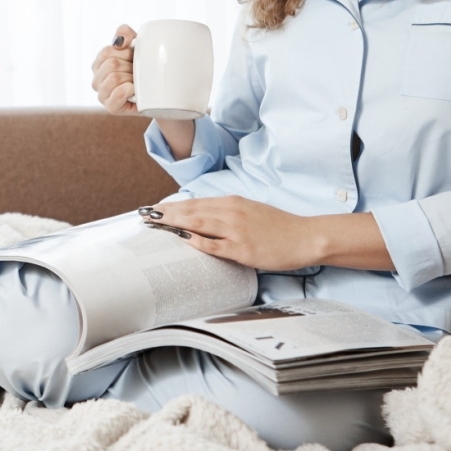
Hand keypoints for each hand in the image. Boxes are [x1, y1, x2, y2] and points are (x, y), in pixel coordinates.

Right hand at [91, 25, 140, 114]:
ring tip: (137, 83)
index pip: (107, 52)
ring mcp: (102, 95)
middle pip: (111, 64)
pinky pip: (118, 94)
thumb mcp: (135, 46)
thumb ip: (125, 33)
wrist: (158, 94)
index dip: (126, 53)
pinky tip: (134, 91)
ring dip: (131, 79)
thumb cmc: (143, 69)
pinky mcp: (111, 107)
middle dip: (130, 67)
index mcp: (99, 64)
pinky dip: (128, 90)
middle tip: (138, 73)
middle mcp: (96, 80)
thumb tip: (120, 41)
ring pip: (114, 78)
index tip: (134, 59)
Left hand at [147, 196, 394, 271]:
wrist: (304, 236)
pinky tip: (182, 240)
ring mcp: (236, 230)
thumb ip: (228, 212)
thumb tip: (205, 216)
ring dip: (174, 224)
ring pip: (199, 224)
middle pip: (192, 211)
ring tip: (156, 225)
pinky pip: (215, 245)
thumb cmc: (278, 227)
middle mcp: (232, 212)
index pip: (196, 202)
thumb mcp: (251, 211)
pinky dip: (197, 241)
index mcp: (233, 202)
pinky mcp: (243, 249)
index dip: (173, 206)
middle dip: (166, 213)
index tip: (155, 208)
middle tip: (145, 215)